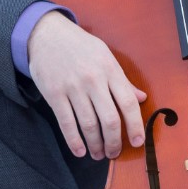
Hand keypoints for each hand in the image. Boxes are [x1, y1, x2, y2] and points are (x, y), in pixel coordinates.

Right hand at [26, 12, 146, 159]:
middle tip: (114, 153)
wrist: (46, 34)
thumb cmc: (79, 45)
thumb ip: (123, 79)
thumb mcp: (105, 55)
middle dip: (114, 142)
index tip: (137, 142)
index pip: (128, 103)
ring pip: (89, 124)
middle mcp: (93, 79)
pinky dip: (74, 141)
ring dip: (96, 145)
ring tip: (99, 154)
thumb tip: (142, 98)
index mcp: (110, 69)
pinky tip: (80, 150)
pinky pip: (67, 123)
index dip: (135, 126)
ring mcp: (73, 87)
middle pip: (109, 119)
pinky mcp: (54, 94)